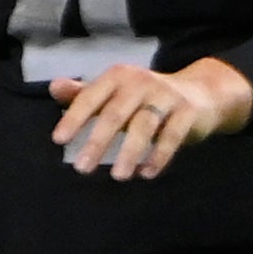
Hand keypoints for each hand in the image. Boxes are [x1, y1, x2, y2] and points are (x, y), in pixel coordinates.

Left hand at [48, 57, 250, 179]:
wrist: (199, 93)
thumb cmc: (146, 97)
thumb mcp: (114, 93)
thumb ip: (83, 94)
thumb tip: (53, 87)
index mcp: (118, 77)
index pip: (91, 97)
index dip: (74, 118)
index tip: (58, 140)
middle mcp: (141, 82)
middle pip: (115, 114)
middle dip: (97, 142)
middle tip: (81, 169)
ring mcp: (166, 96)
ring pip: (144, 125)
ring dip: (130, 152)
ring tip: (118, 176)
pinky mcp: (187, 112)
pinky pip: (172, 136)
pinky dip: (159, 155)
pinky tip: (146, 174)